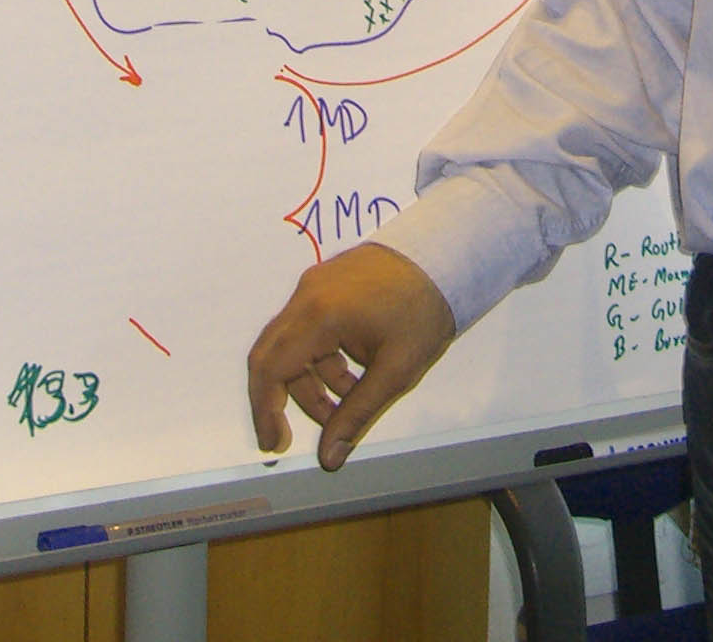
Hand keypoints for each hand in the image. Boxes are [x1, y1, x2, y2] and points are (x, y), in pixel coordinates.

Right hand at [245, 242, 458, 470]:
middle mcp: (307, 294)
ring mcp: (315, 285)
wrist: (447, 255)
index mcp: (319, 313)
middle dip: (281, 400)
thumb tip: (329, 457)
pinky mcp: (327, 284)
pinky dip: (321, 359)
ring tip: (345, 405)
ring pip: (293, 345)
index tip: (274, 443)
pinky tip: (351, 377)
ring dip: (311, 381)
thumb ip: (357, 415)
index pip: (270, 368)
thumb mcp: (395, 371)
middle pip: (272, 356)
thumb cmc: (426, 309)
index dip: (265, 411)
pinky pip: (309, 328)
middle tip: (290, 435)